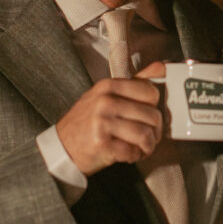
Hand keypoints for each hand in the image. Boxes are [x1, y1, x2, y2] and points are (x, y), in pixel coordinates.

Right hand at [57, 61, 166, 175]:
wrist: (62, 147)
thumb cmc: (88, 122)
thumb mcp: (106, 96)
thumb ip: (135, 82)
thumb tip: (161, 67)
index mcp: (108, 86)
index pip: (150, 92)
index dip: (153, 108)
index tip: (147, 116)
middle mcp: (105, 101)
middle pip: (152, 116)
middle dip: (155, 132)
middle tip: (147, 138)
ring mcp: (102, 122)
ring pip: (145, 135)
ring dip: (147, 146)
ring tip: (140, 148)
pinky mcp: (101, 143)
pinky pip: (133, 151)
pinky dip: (134, 156)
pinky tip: (128, 154)